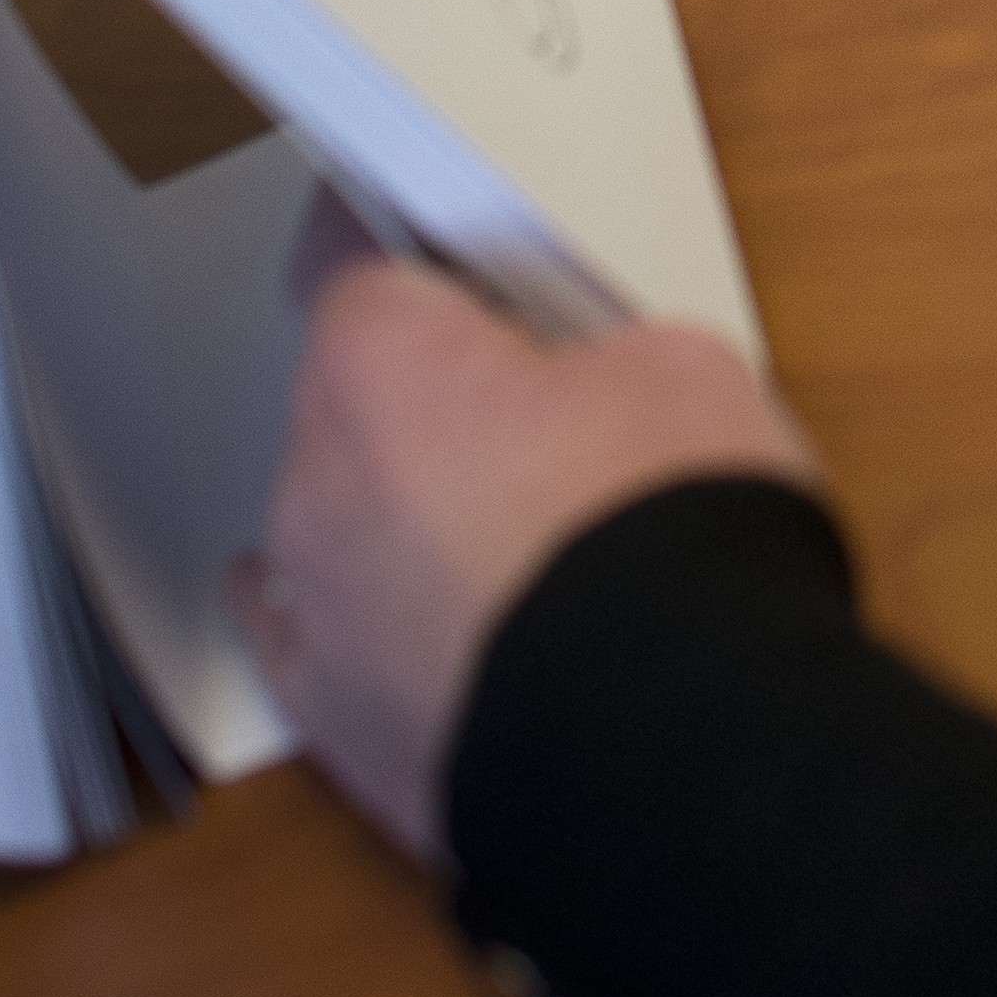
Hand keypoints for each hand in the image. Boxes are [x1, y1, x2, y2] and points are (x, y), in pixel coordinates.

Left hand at [242, 239, 824, 859]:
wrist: (667, 742)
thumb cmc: (665, 541)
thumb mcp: (680, 365)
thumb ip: (600, 357)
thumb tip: (599, 397)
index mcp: (378, 368)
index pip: (356, 270)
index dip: (415, 257)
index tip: (446, 254)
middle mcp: (316, 488)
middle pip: (352, 407)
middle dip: (432, 403)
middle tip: (542, 412)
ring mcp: (318, 619)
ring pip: (342, 527)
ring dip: (407, 516)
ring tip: (523, 537)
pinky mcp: (344, 733)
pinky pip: (325, 650)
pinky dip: (374, 626)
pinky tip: (393, 617)